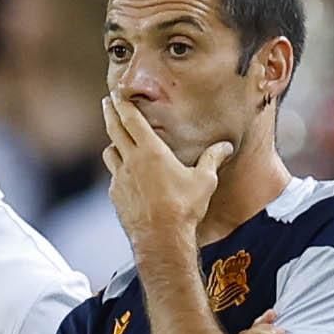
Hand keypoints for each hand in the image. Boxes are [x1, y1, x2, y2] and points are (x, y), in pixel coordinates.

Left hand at [100, 95, 229, 258]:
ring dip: (113, 144)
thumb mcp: (204, 181)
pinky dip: (118, 171)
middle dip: (110, 113)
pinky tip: (127, 176)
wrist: (162, 239)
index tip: (116, 93)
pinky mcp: (116, 196)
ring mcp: (120, 179)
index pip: (132, 120)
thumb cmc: (183, 208)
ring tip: (118, 140)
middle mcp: (131, 161)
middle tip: (107, 103)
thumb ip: (213, 159)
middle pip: (115, 130)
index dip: (122, 104)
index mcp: (151, 152)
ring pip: (110, 153)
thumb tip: (226, 147)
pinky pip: (114, 177)